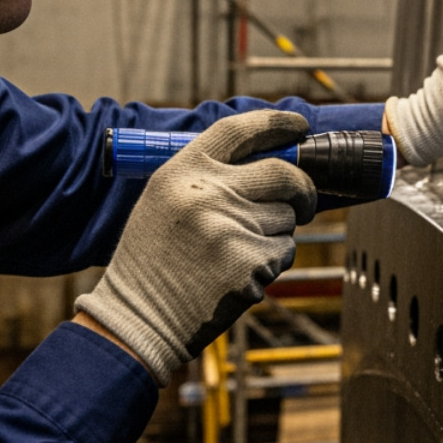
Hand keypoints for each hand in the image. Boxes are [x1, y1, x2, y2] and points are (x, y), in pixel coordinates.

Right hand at [74, 110, 316, 384]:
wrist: (139, 317)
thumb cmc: (154, 259)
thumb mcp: (166, 200)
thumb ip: (211, 176)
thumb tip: (272, 158)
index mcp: (182, 171)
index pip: (240, 130)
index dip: (276, 124)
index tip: (299, 127)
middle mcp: (208, 192)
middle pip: (284, 174)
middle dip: (303, 188)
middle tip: (302, 203)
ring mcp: (231, 226)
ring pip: (286, 217)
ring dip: (276, 233)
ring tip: (237, 251)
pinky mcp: (251, 260)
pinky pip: (284, 250)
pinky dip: (273, 261)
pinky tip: (239, 273)